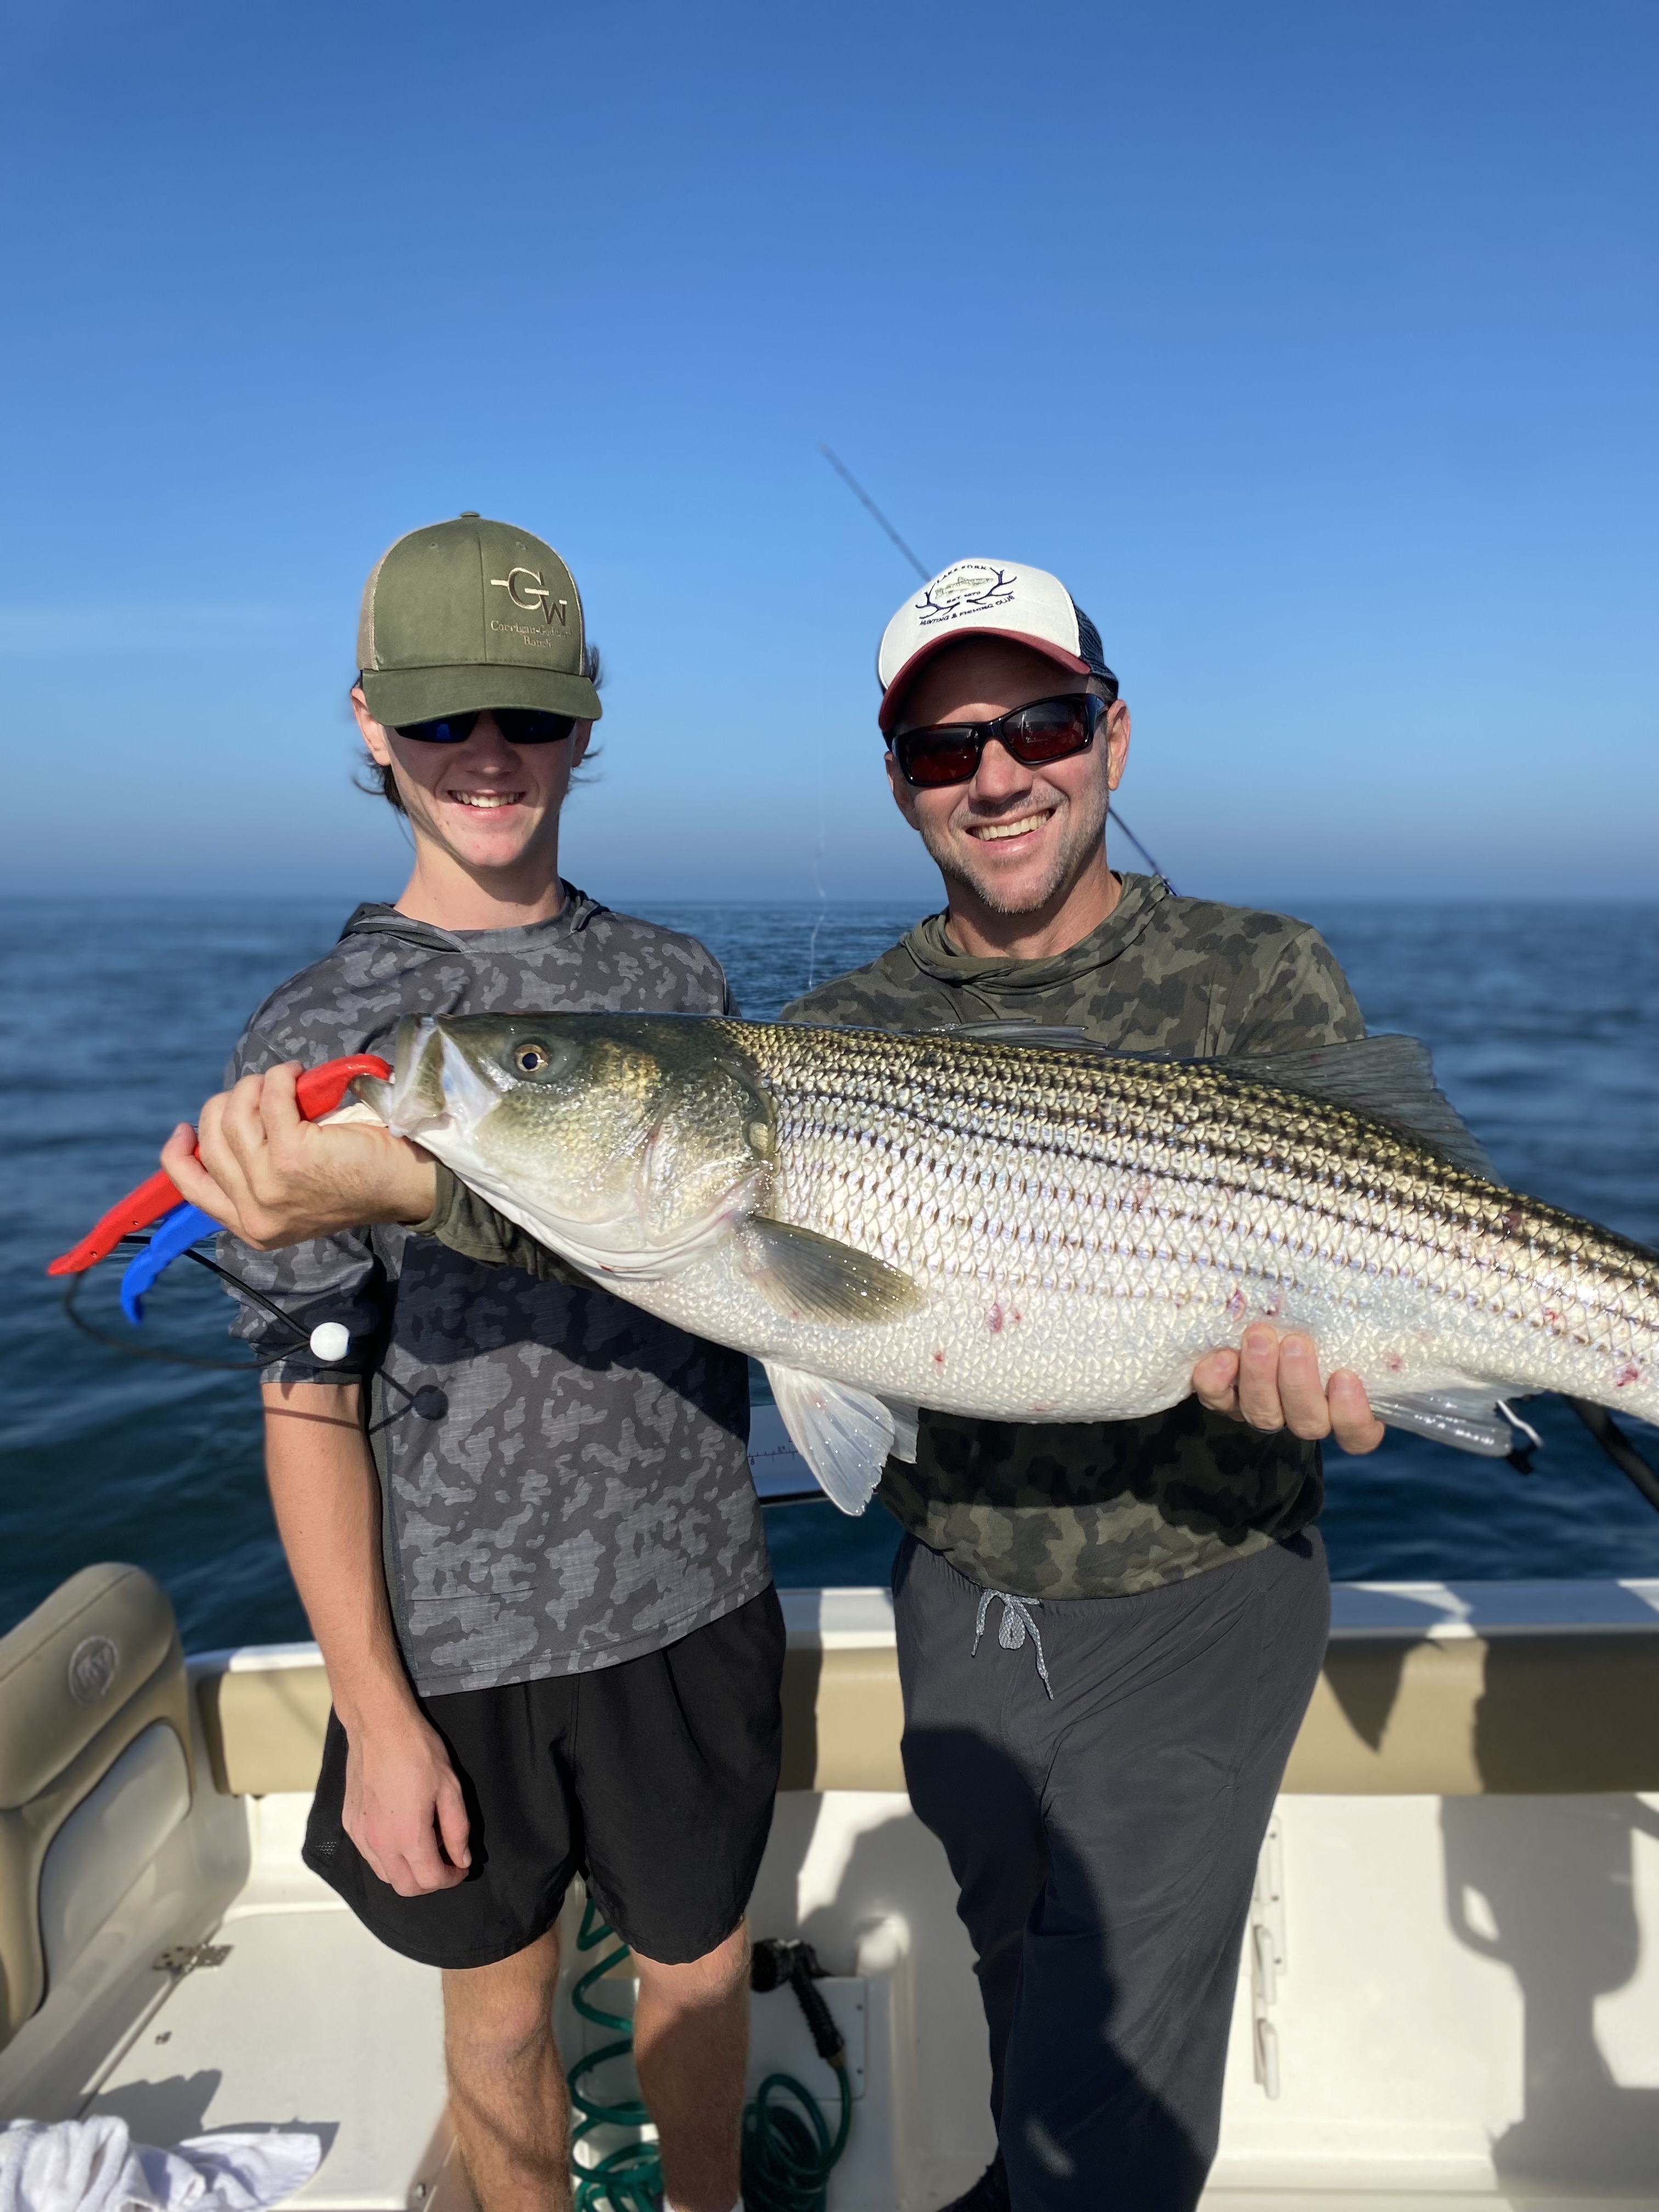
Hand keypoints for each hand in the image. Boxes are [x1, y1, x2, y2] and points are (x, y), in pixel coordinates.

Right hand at [160, 1062, 437, 1247]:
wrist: (406, 1185)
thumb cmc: (355, 1177)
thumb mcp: (294, 1190)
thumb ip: (255, 1172)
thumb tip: (221, 1126)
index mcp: (251, 1227)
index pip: (191, 1188)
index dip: (179, 1153)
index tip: (186, 1128)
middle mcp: (255, 1213)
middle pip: (210, 1141)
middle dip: (229, 1104)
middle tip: (262, 1091)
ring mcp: (270, 1186)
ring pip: (233, 1116)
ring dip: (255, 1086)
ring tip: (284, 1080)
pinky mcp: (292, 1157)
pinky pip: (268, 1099)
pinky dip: (280, 1078)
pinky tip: (298, 1075)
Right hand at [340, 1708, 471, 1895]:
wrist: (379, 1726)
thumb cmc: (416, 1751)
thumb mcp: (450, 1788)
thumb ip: (458, 1829)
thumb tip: (461, 1858)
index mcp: (407, 1836)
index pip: (430, 1880)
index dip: (451, 1878)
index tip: (461, 1867)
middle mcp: (379, 1843)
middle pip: (405, 1887)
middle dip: (430, 1882)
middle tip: (446, 1862)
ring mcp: (360, 1835)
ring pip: (385, 1875)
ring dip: (407, 1872)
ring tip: (425, 1847)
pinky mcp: (349, 1824)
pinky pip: (369, 1856)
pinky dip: (388, 1857)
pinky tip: (401, 1834)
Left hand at [1193, 1323, 1384, 1454]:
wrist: (1255, 1310)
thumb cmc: (1312, 1311)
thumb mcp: (1339, 1311)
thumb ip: (1359, 1311)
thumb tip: (1414, 1272)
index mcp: (1340, 1404)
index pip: (1358, 1434)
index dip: (1354, 1416)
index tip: (1346, 1377)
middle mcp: (1302, 1413)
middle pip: (1307, 1422)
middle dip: (1300, 1384)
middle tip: (1296, 1343)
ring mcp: (1262, 1408)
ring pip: (1263, 1413)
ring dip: (1261, 1377)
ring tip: (1259, 1336)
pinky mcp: (1223, 1398)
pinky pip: (1217, 1400)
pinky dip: (1217, 1382)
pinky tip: (1222, 1356)